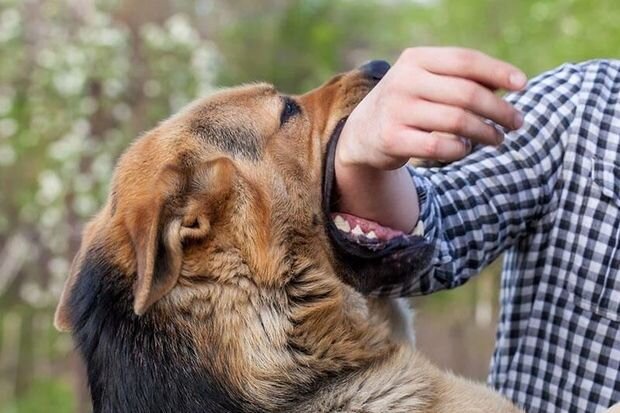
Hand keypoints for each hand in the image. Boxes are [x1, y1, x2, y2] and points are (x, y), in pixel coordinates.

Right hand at [335, 47, 526, 231]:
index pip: (465, 61)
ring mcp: (396, 110)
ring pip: (457, 122)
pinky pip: (440, 147)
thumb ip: (462, 79)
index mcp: (415, 59)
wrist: (362, 132)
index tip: (522, 85)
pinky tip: (465, 149)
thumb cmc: (408, 103)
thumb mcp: (427, 82)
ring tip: (498, 139)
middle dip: (499, 110)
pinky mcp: (392, 139)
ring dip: (486, 133)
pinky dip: (460, 150)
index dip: (498, 71)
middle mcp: (403, 81)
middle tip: (517, 122)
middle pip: (467, 94)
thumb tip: (511, 83)